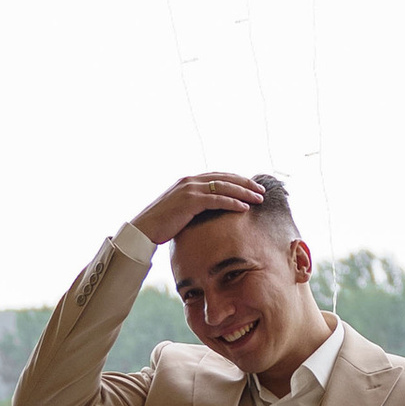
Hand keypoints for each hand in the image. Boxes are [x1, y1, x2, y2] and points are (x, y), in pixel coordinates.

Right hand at [133, 172, 269, 246]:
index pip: (218, 176)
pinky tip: (244, 207)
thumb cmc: (161, 224)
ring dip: (243, 192)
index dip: (237, 180)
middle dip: (245, 183)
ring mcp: (189, 189)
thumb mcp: (180, 210)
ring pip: (223, 187)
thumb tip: (208, 212)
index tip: (251, 186)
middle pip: (224, 178)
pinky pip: (216, 200)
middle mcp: (190, 181)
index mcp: (188, 180)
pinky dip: (232, 202)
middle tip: (261, 190)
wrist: (143, 229)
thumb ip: (194, 205)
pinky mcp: (190, 201)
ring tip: (258, 199)